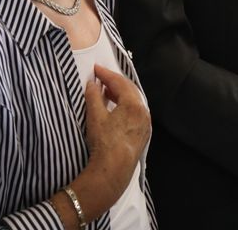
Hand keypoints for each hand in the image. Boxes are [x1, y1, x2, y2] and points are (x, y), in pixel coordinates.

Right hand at [81, 64, 150, 208]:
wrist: (114, 170)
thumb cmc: (105, 142)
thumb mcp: (95, 116)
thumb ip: (93, 96)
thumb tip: (92, 83)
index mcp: (134, 104)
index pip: (120, 82)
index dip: (106, 74)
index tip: (96, 68)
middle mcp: (143, 112)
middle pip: (130, 90)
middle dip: (115, 82)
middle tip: (101, 78)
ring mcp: (145, 124)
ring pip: (134, 102)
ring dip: (120, 94)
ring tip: (106, 92)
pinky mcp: (143, 134)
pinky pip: (135, 113)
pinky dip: (125, 106)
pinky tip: (115, 109)